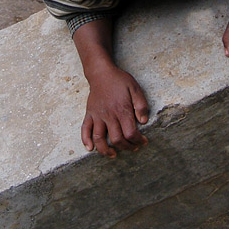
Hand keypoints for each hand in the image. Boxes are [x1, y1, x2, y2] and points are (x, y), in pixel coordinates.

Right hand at [72, 17, 149, 157]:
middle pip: (116, 139)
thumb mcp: (135, 88)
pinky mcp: (89, 114)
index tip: (143, 141)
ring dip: (105, 150)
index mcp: (122, 110)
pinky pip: (84, 129)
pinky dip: (85, 140)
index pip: (130, 133)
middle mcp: (108, 115)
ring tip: (113, 154)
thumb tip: (143, 121)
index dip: (138, 140)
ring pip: (98, 138)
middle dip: (126, 147)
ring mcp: (97, 115)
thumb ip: (141, 105)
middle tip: (133, 147)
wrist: (101, 73)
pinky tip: (90, 148)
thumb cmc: (119, 81)